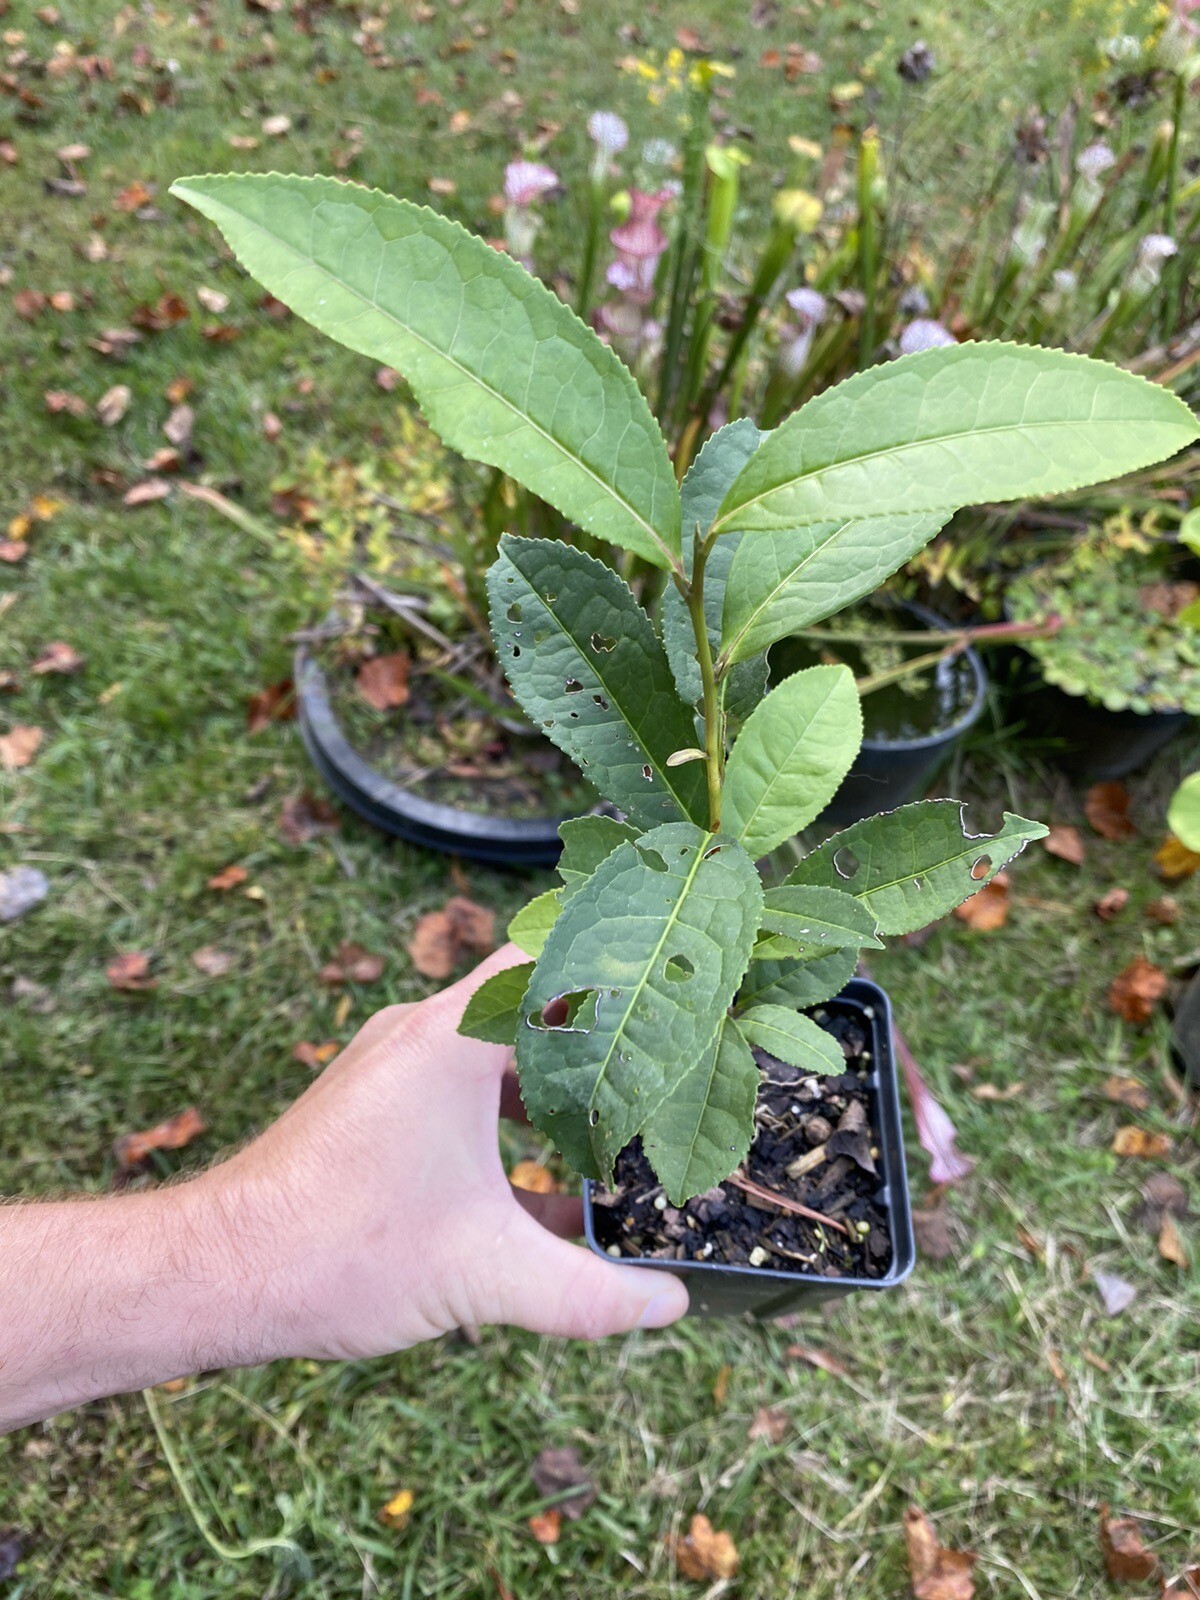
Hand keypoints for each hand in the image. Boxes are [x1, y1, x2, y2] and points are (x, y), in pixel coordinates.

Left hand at [206, 945, 688, 1361]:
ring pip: (492, 1056)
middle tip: (661, 1076)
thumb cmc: (340, 1251)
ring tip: (613, 1132)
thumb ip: (591, 1293)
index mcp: (449, 1040)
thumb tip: (670, 1306)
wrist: (219, 1272)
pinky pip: (457, 1090)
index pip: (550, 962)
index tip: (669, 1001)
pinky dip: (505, 1122)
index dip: (616, 974)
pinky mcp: (371, 1105)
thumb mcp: (487, 1274)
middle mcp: (418, 1034)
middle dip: (597, 1046)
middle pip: (529, 1010)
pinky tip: (542, 1186)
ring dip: (550, 1091)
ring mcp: (389, 1068)